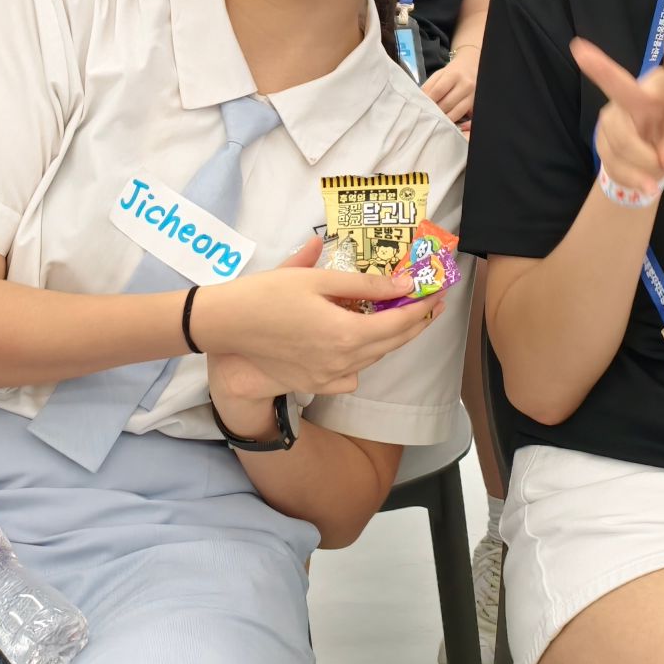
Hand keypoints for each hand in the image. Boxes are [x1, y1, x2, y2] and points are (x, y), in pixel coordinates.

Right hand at [199, 237, 445, 403]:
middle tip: (428, 306)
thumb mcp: (317, 279)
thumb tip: (403, 283)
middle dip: (414, 324)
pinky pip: (350, 375)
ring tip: (392, 318)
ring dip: (388, 340)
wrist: (226, 327)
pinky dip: (359, 361)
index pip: (399, 322)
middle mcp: (344, 361)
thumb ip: (364, 283)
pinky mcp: (315, 384)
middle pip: (392, 343)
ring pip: (372, 359)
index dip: (422, 308)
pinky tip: (352, 345)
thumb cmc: (268, 295)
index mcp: (348, 333)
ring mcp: (329, 377)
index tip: (436, 295)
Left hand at [422, 47, 478, 123]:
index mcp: (454, 75)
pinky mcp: (477, 105)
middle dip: (434, 112)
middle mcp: (465, 85)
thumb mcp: (439, 74)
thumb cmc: (453, 72)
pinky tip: (450, 125)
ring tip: (435, 122)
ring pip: (456, 113)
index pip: (438, 91)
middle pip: (447, 104)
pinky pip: (470, 119)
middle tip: (425, 118)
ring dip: (444, 120)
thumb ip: (428, 86)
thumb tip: (417, 100)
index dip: (428, 101)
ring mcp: (473, 96)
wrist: (473, 66)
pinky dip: (460, 125)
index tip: (419, 108)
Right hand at [570, 29, 663, 196]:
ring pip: (621, 139)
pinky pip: (614, 161)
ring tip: (662, 170)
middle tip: (580, 50)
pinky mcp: (602, 136)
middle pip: (620, 86)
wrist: (655, 160)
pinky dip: (634, 177)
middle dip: (601, 70)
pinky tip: (647, 184)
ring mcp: (616, 115)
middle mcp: (639, 96)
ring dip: (644, 161)